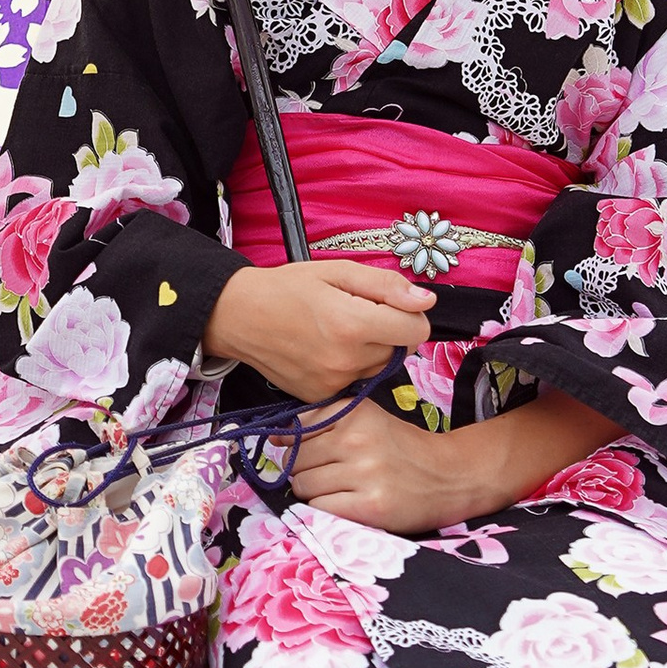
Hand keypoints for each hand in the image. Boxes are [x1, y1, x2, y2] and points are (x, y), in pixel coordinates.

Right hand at [201, 255, 432, 404]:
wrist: (240, 317)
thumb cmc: (288, 288)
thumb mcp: (338, 271)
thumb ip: (386, 285)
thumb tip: (426, 300)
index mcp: (352, 325)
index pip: (416, 331)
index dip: (410, 313)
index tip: (389, 303)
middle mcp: (345, 361)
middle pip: (400, 350)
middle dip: (389, 330)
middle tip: (357, 312)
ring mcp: (333, 383)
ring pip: (380, 367)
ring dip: (372, 350)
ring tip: (339, 330)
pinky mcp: (322, 397)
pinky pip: (357, 381)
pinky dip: (352, 366)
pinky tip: (327, 348)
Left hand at [288, 385, 625, 535]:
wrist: (449, 477)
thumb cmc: (401, 448)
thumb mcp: (367, 419)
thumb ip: (325, 422)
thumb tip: (276, 439)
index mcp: (355, 413)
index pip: (297, 429)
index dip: (293, 444)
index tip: (302, 451)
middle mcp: (357, 439)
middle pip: (296, 460)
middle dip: (302, 470)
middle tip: (326, 474)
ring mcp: (364, 474)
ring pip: (303, 486)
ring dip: (312, 492)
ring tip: (337, 490)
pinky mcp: (369, 507)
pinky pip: (320, 509)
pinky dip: (323, 510)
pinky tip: (343, 504)